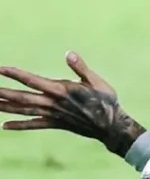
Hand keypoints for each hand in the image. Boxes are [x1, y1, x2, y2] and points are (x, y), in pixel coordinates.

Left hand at [0, 52, 145, 156]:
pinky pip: (33, 125)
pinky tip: (4, 125)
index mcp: (61, 90)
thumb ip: (80, 68)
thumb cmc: (106, 101)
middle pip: (22, 98)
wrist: (110, 126)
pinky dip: (19, 125)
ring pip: (24, 111)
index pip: (32, 81)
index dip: (15, 74)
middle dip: (3, 93)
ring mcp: (52, 115)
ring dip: (5, 107)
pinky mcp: (55, 123)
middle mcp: (53, 104)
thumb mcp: (96, 81)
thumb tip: (69, 53)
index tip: (0, 68)